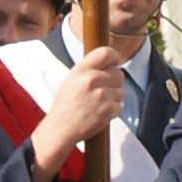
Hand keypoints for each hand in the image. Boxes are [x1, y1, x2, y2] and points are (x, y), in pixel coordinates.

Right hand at [30, 48, 125, 179]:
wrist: (61, 128)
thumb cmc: (65, 105)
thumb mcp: (71, 80)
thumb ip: (88, 70)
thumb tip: (109, 64)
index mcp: (81, 69)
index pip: (105, 53)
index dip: (114, 57)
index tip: (116, 62)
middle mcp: (91, 79)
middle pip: (118, 73)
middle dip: (114, 82)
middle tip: (104, 91)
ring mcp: (101, 95)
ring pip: (120, 91)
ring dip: (113, 98)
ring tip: (98, 104)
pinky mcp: (107, 109)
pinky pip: (119, 106)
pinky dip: (113, 111)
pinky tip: (100, 113)